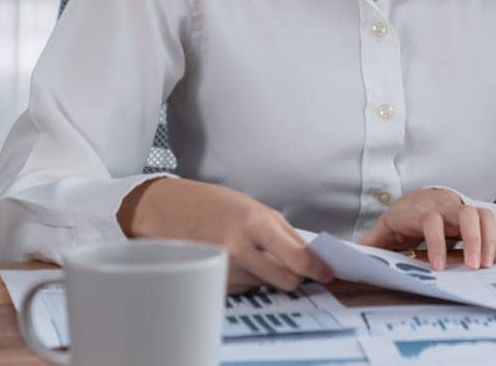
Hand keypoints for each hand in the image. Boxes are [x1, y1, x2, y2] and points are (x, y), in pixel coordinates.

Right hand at [118, 178, 333, 292]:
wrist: (167, 210)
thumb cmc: (215, 205)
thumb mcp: (257, 209)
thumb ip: (285, 234)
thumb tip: (312, 259)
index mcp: (256, 224)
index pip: (297, 257)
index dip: (317, 269)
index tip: (328, 274)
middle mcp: (238, 249)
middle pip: (285, 280)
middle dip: (296, 276)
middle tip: (295, 267)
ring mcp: (222, 270)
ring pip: (264, 286)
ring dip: (267, 276)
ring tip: (251, 254)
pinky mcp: (211, 284)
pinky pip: (244, 290)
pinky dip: (247, 280)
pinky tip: (235, 262)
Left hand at [358, 188, 495, 270]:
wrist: (421, 198)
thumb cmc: (403, 218)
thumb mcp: (385, 228)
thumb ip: (371, 242)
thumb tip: (350, 256)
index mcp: (418, 211)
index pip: (431, 220)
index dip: (436, 242)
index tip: (438, 267)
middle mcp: (443, 206)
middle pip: (464, 214)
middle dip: (472, 240)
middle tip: (473, 267)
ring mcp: (461, 208)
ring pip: (482, 215)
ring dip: (488, 240)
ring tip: (486, 266)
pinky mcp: (474, 214)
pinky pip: (490, 222)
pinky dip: (494, 241)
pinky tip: (494, 261)